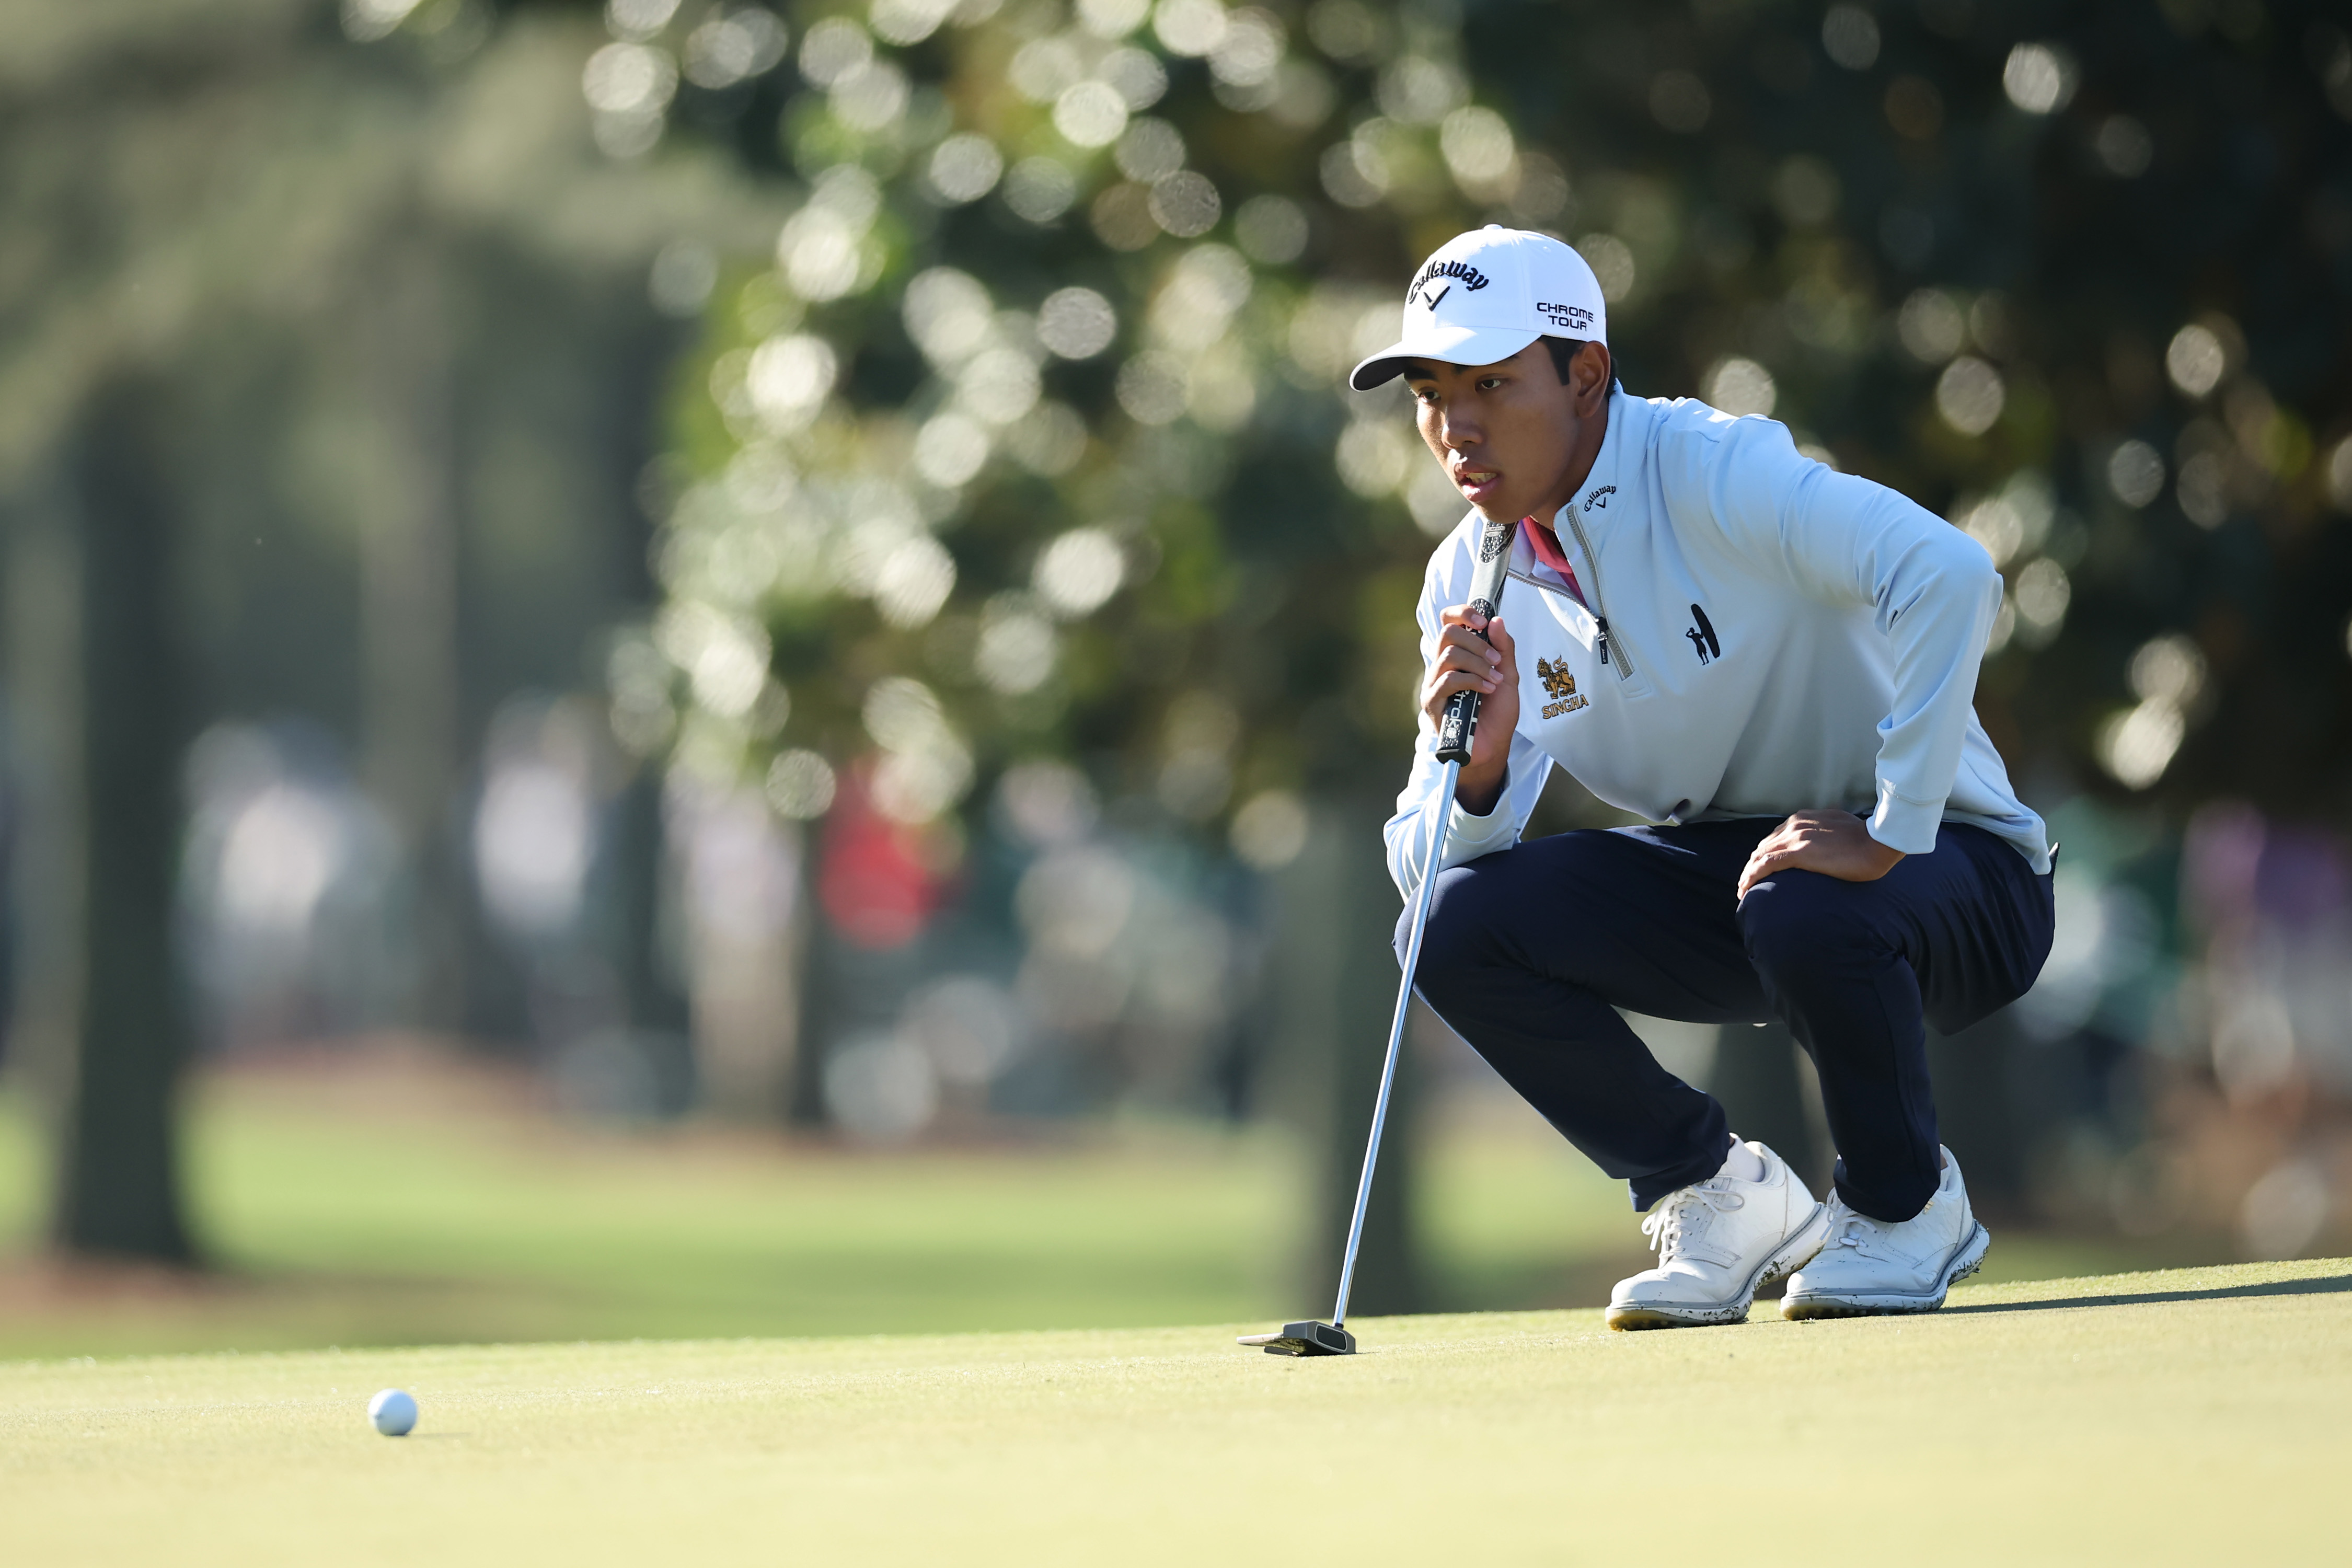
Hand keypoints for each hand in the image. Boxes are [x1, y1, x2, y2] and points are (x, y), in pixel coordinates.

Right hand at [1417, 605, 1517, 814]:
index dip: (1463, 613)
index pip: (1448, 621)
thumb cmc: (1497, 713)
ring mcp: (1434, 683)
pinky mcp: (1432, 702)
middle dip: (1477, 643)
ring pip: (1450, 655)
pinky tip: (1487, 691)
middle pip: (1447, 632)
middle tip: (1496, 661)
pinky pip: (1447, 680)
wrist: (1493, 746)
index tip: (1483, 622)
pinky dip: (1472, 681)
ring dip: (1479, 664)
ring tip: (1495, 680)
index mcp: (1458, 654)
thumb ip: (1504, 648)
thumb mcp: (1508, 675)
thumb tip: (1496, 620)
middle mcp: (1441, 665)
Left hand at [1736, 809, 1904, 901]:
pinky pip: (1765, 866)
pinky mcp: (1799, 852)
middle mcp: (1795, 824)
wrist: (1879, 842)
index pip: (1775, 837)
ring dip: (1748, 874)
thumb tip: (1826, 845)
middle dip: (1752, 865)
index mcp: (1804, 819)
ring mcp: (1795, 837)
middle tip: (1747, 883)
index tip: (1759, 868)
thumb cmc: (1868, 839)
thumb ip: (1826, 834)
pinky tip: (1746, 890)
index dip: (1764, 854)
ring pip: (1759, 856)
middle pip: (1763, 847)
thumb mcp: (1841, 829)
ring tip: (1743, 890)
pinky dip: (1752, 878)